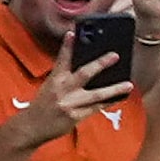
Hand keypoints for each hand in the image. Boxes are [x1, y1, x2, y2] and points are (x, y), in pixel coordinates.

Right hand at [10, 27, 134, 149]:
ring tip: (128, 85)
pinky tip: (119, 98)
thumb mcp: (49, 87)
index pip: (62, 59)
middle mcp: (62, 90)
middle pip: (84, 73)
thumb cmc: (43, 105)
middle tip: (115, 55)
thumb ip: (66, 78)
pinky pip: (96, 108)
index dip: (67, 46)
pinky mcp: (74, 116)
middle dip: (101, 63)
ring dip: (114, 89)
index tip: (73, 33)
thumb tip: (89, 70)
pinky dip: (108, 102)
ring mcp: (69, 103)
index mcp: (54, 80)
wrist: (31, 127)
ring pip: (96, 94)